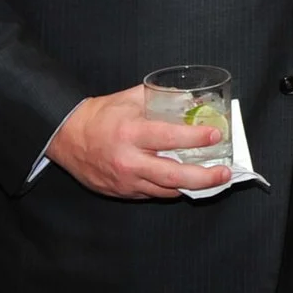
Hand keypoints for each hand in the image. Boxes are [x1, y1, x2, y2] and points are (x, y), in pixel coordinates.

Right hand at [43, 85, 231, 197]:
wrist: (67, 137)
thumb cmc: (100, 116)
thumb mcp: (129, 98)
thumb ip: (160, 97)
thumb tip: (190, 99)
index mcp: (131, 133)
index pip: (170, 138)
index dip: (196, 138)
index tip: (215, 136)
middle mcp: (129, 160)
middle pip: (174, 176)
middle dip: (204, 177)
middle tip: (224, 172)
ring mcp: (126, 181)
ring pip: (166, 190)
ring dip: (192, 186)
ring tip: (212, 179)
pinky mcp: (123, 193)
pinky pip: (153, 194)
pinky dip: (171, 189)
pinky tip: (185, 182)